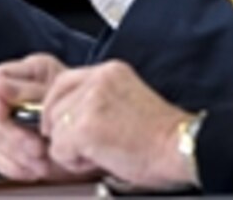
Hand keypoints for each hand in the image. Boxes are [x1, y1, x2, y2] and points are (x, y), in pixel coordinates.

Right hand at [0, 53, 93, 181]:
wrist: (105, 138)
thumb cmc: (92, 109)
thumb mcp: (66, 96)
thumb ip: (31, 91)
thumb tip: (0, 86)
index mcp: (33, 74)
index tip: (3, 111)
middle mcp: (21, 98)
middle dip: (16, 135)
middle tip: (38, 146)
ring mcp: (16, 125)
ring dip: (21, 152)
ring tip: (45, 157)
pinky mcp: (15, 149)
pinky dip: (17, 166)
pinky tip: (37, 167)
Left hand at [41, 60, 193, 189]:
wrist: (179, 147)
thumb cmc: (160, 135)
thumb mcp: (127, 100)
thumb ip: (98, 99)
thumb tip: (68, 115)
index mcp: (110, 71)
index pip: (63, 82)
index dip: (60, 108)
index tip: (68, 126)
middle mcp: (98, 79)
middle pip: (53, 104)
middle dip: (61, 129)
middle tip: (86, 144)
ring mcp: (90, 101)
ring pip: (54, 129)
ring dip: (70, 148)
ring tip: (102, 151)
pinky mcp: (85, 126)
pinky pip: (59, 150)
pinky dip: (75, 162)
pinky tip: (101, 159)